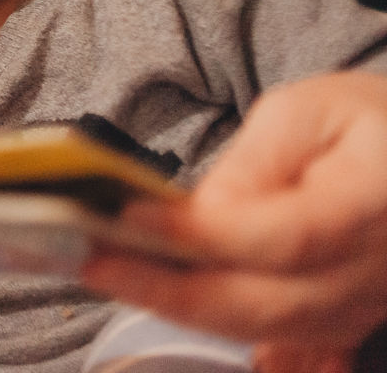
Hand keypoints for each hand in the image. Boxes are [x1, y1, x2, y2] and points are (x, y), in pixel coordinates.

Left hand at [82, 70, 386, 353]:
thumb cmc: (364, 122)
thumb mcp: (305, 113)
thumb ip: (253, 163)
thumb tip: (194, 215)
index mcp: (371, 202)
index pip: (280, 238)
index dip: (201, 235)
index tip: (130, 217)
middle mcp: (375, 270)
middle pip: (265, 303)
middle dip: (167, 288)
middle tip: (93, 262)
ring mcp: (365, 305)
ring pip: (264, 330)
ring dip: (179, 308)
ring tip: (109, 275)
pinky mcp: (347, 320)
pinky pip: (279, 340)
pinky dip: (213, 321)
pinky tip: (158, 297)